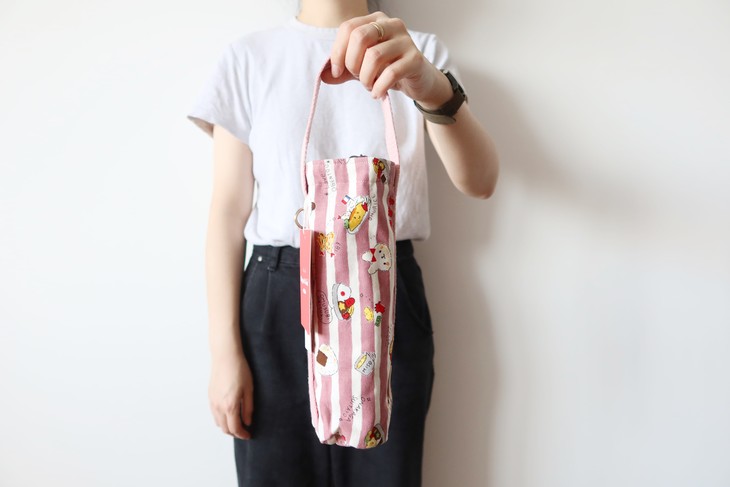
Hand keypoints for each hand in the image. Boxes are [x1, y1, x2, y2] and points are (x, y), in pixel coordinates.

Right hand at [208, 353, 253, 439]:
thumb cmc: (240, 371)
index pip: (235, 428)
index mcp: (230, 406)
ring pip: (218, 423)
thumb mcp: (249, 390)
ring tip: (237, 423)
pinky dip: (221, 419)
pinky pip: (214, 414)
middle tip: (244, 431)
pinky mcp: (210, 397)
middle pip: (225, 429)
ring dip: (227, 427)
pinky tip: (229, 414)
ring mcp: (213, 402)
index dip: (242, 434)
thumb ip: (248, 408)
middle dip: (235, 433)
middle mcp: (219, 406)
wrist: (225, 357)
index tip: (249, 435)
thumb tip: (248, 422)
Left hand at [323, 11, 452, 107]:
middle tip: (357, 77)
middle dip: (352, 63)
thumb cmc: (389, 69)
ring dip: (366, 78)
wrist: (418, 81)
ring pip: (374, 56)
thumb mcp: (362, 67)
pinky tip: (378, 93)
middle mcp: (391, 25)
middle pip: (360, 37)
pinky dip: (379, 87)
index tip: (337, 72)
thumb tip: (323, 76)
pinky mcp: (415, 59)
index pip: (348, 28)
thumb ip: (343, 70)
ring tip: (370, 86)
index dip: (337, 52)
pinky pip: (390, 73)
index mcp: (376, 20)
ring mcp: (405, 40)